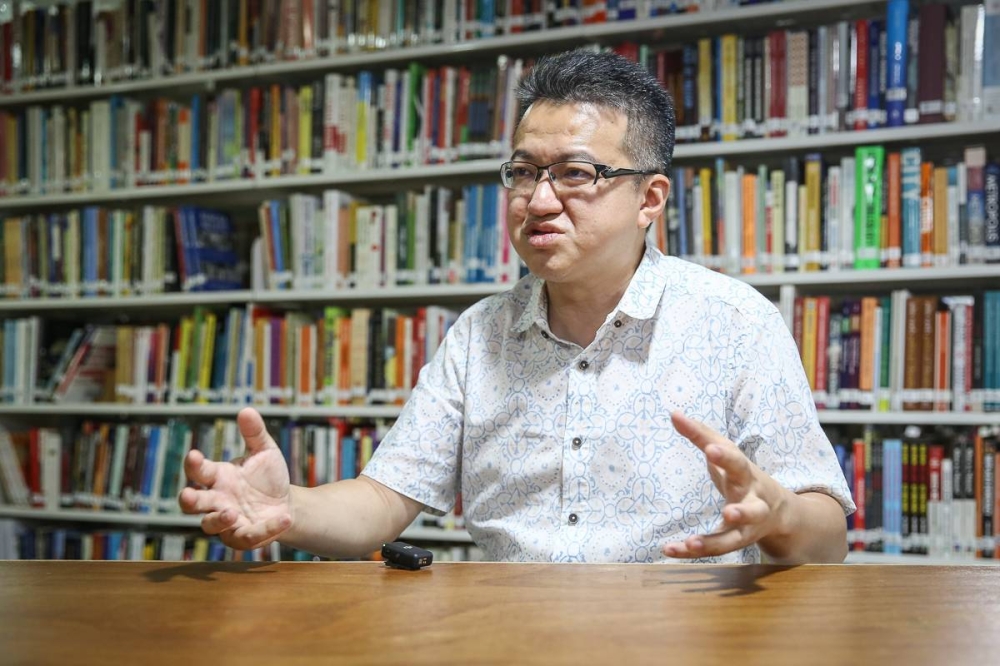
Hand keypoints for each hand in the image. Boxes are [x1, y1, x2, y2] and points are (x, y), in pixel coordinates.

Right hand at [178, 407, 292, 550]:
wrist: (287, 503)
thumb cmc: (268, 477)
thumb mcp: (265, 451)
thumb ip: (255, 433)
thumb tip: (247, 410)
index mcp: (218, 477)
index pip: (198, 471)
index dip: (194, 464)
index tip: (194, 456)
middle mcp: (216, 500)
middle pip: (192, 503)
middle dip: (188, 499)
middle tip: (189, 495)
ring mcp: (227, 522)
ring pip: (210, 525)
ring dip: (218, 520)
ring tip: (232, 512)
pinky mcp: (243, 537)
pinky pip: (247, 537)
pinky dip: (265, 529)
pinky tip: (283, 518)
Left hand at [662, 411, 790, 558]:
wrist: (779, 511)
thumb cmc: (744, 474)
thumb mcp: (727, 452)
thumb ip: (701, 434)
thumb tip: (673, 414)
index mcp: (748, 476)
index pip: (737, 463)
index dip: (725, 457)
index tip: (710, 450)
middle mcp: (753, 504)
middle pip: (752, 511)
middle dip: (743, 513)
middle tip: (729, 513)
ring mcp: (746, 528)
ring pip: (735, 540)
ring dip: (715, 543)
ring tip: (693, 543)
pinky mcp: (734, 543)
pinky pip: (714, 550)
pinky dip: (691, 552)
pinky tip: (670, 550)